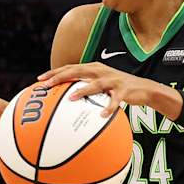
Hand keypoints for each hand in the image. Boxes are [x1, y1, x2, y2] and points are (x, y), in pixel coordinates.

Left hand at [38, 62, 173, 119]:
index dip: (54, 73)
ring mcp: (112, 80)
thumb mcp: (101, 86)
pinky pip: (114, 101)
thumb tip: (65, 101)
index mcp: (93, 68)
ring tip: (71, 98)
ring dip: (82, 90)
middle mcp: (101, 71)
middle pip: (77, 70)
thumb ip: (85, 88)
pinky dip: (108, 108)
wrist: (144, 89)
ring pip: (95, 83)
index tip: (39, 80)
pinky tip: (102, 116)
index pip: (69, 67)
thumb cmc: (118, 89)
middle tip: (46, 86)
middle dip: (59, 77)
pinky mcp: (123, 90)